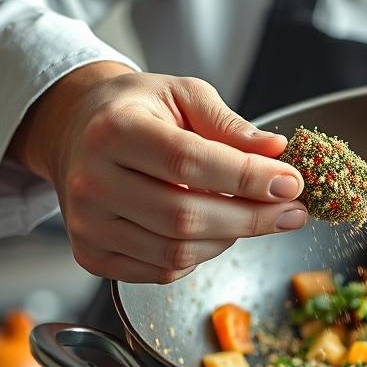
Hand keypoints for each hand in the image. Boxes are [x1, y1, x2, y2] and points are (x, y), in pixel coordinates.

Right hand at [8, 62, 307, 282]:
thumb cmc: (138, 110)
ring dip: (229, 238)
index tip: (290, 183)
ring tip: (251, 215)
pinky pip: (163, 271)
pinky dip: (200, 255)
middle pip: (185, 216)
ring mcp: (88, 225)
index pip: (189, 162)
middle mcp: (91, 181)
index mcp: (114, 130)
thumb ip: (229, 124)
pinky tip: (211, 229)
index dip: (246, 177)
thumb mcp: (184, 95)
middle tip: (291, 212)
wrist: (76, 131)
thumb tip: (275, 150)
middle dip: (251, 218)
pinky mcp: (91, 256)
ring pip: (178, 252)